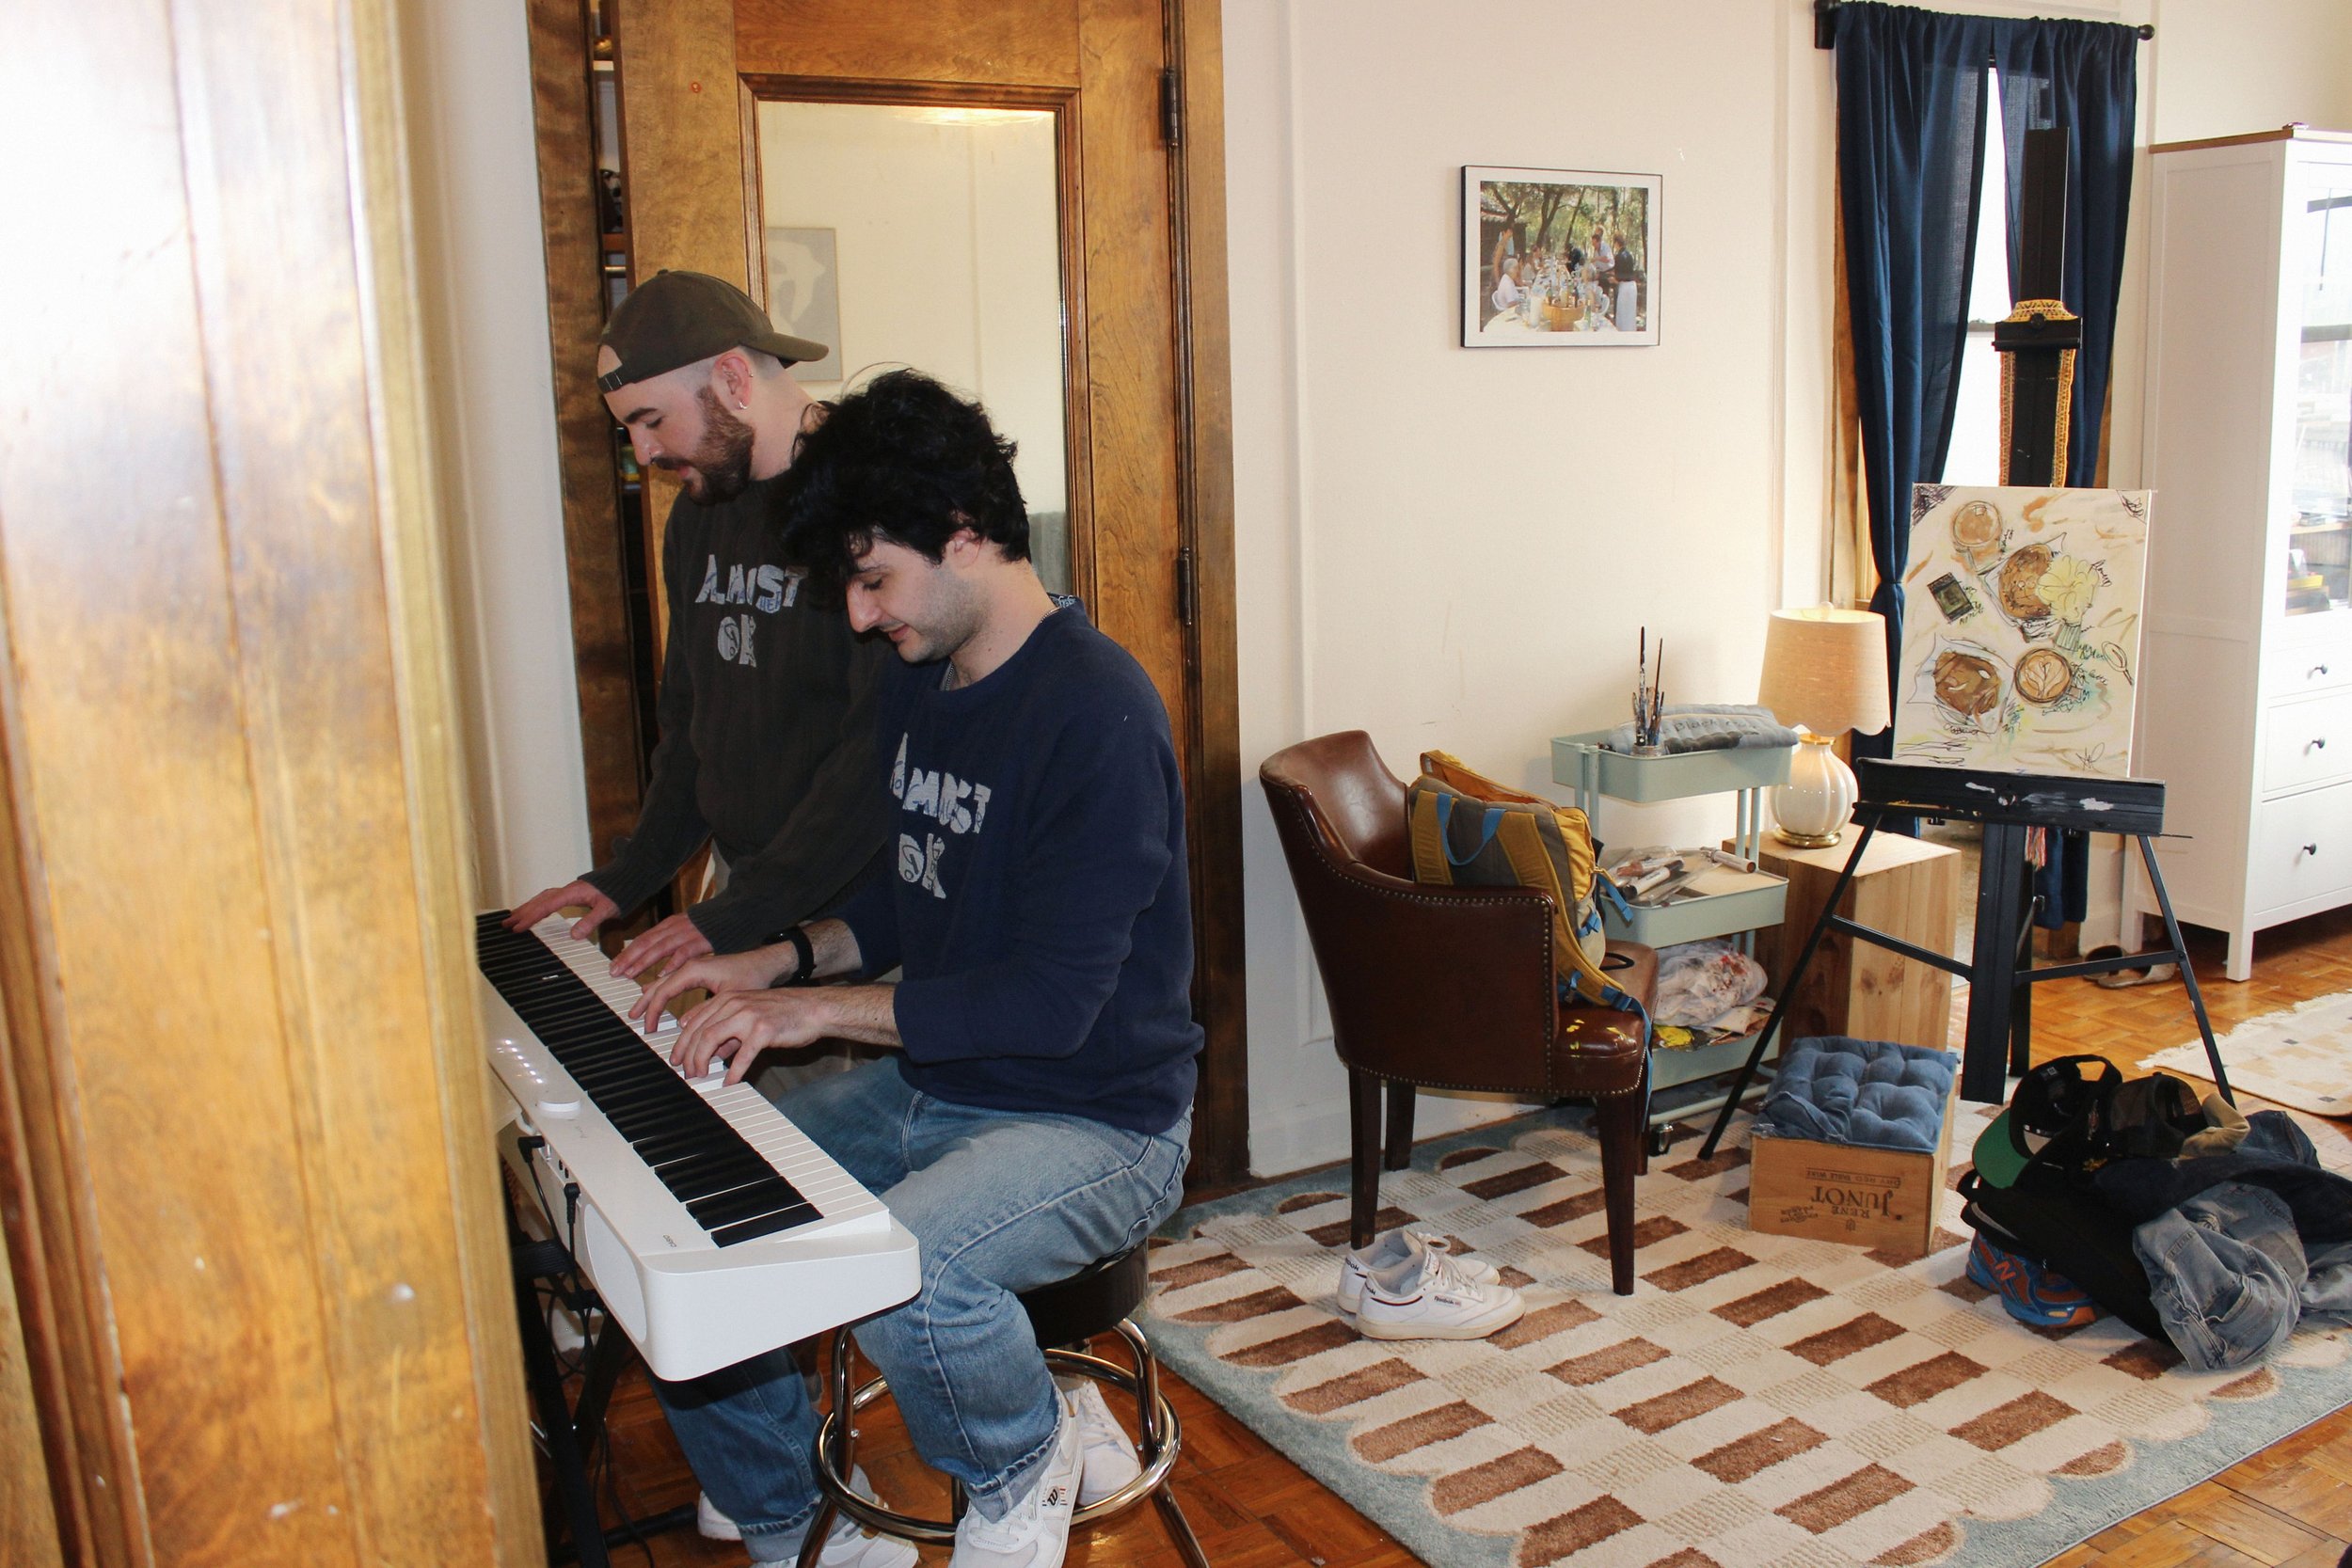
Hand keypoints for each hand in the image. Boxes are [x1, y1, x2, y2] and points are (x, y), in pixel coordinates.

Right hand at [505, 880, 619, 941]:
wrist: (627, 878)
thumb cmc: (618, 893)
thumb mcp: (607, 909)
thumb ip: (591, 921)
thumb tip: (574, 935)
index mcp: (572, 893)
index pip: (547, 906)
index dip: (531, 917)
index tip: (518, 927)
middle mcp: (567, 890)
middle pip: (539, 901)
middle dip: (522, 913)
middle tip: (506, 924)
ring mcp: (568, 891)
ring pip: (541, 898)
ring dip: (527, 908)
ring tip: (512, 918)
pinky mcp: (570, 893)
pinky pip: (548, 898)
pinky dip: (537, 905)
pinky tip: (532, 911)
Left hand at [611, 911, 714, 980]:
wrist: (738, 913)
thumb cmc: (712, 927)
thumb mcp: (687, 931)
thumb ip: (671, 945)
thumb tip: (657, 967)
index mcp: (670, 925)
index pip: (643, 939)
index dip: (627, 953)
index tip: (614, 967)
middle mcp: (675, 927)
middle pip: (647, 943)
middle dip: (629, 958)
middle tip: (615, 973)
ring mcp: (689, 933)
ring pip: (661, 947)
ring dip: (644, 961)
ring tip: (631, 974)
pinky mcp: (704, 940)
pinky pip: (685, 951)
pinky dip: (673, 962)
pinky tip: (663, 973)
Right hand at [629, 947, 789, 1030]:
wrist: (768, 961)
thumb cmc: (754, 976)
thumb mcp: (734, 1000)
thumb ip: (715, 1020)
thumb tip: (699, 1041)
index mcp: (694, 970)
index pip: (663, 991)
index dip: (653, 1011)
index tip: (649, 1027)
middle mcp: (690, 967)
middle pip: (658, 984)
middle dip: (645, 1002)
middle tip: (634, 1019)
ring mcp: (694, 967)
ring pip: (663, 982)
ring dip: (650, 997)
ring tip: (639, 1012)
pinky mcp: (699, 972)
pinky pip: (673, 982)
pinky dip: (662, 991)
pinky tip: (657, 1000)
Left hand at [670, 991, 829, 1084]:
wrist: (814, 1008)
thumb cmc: (784, 1012)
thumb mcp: (750, 1012)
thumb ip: (727, 1025)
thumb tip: (709, 1047)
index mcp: (728, 998)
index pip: (694, 1021)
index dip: (681, 1043)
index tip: (677, 1059)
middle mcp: (734, 1003)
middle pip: (698, 1032)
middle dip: (687, 1056)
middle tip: (687, 1073)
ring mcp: (748, 1016)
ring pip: (711, 1040)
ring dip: (702, 1062)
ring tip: (701, 1077)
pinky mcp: (763, 1030)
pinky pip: (742, 1055)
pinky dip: (733, 1072)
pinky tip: (729, 1083)